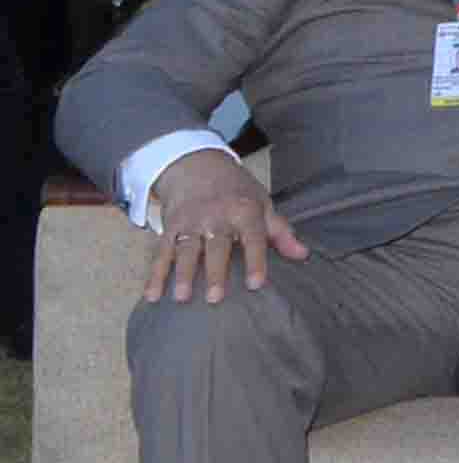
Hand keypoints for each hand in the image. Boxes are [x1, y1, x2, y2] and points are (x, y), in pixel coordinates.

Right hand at [145, 152, 302, 303]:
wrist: (196, 165)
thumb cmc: (236, 190)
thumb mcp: (261, 203)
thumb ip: (280, 231)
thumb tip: (303, 254)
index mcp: (244, 210)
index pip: (253, 237)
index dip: (256, 260)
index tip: (255, 284)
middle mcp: (216, 216)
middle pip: (216, 246)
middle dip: (215, 271)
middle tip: (215, 298)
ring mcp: (190, 222)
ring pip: (186, 250)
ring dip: (182, 274)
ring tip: (181, 298)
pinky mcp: (170, 228)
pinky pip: (161, 253)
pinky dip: (155, 275)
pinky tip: (151, 295)